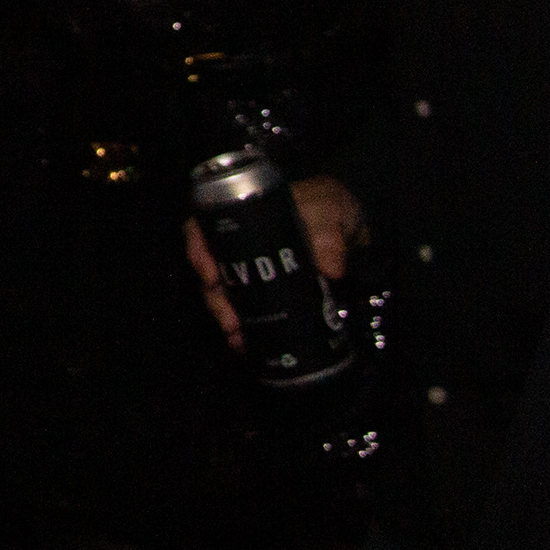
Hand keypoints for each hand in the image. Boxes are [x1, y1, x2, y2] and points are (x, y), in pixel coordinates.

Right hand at [184, 178, 368, 347]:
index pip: (204, 226)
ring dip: (227, 317)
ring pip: (225, 292)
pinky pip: (247, 308)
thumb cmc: (329, 205)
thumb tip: (330, 268)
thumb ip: (329, 232)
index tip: (210, 276)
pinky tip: (249, 343)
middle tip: (230, 322)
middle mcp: (240, 242)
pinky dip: (245, 326)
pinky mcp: (268, 289)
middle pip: (211, 268)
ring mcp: (252, 267)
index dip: (197, 250)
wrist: (351, 226)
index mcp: (244, 214)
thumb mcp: (330, 208)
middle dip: (215, 298)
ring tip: (238, 340)